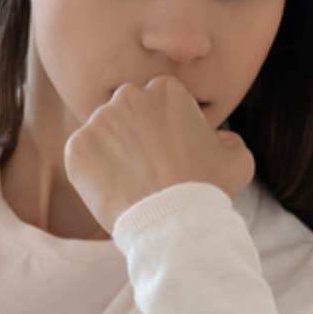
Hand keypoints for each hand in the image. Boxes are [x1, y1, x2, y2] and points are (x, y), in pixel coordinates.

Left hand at [63, 76, 254, 234]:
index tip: (169, 152)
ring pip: (103, 133)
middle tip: (147, 166)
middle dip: (134, 132)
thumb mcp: (237, 160)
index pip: (158, 102)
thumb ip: (227, 139)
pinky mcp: (76, 147)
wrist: (172, 223)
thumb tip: (215, 138)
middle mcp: (128, 97)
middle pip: (127, 111)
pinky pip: (82, 155)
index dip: (165, 127)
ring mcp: (98, 121)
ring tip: (131, 181)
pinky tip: (112, 189)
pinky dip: (92, 171)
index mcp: (166, 90)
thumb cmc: (207, 190)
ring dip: (113, 151)